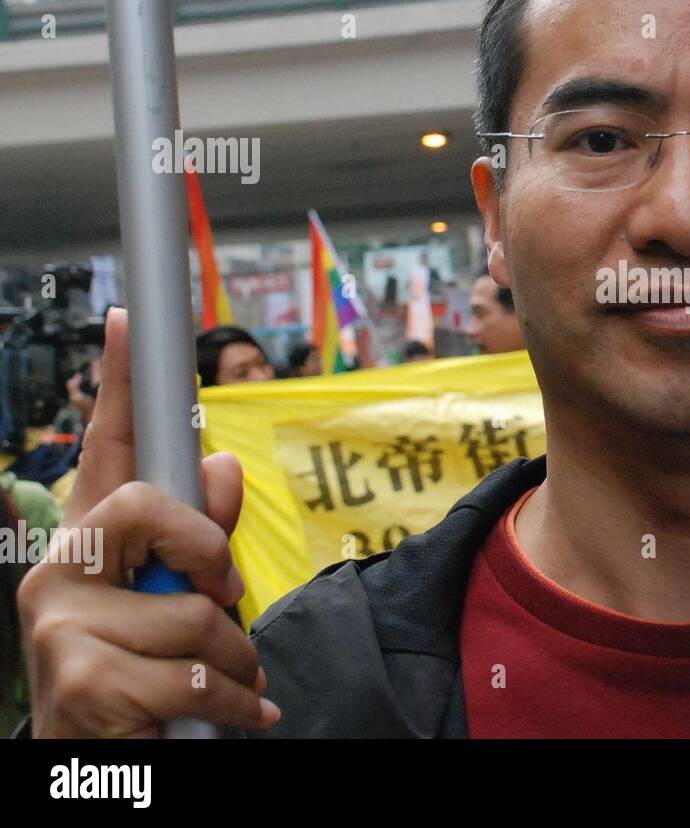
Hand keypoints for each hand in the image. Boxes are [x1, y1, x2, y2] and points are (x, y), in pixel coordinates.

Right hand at [18, 307, 280, 736]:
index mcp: (90, 544)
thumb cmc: (147, 680)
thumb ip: (204, 539)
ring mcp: (59, 621)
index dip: (121, 385)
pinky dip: (235, 701)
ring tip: (220, 681)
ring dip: (234, 657)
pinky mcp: (79, 675)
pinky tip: (228, 715)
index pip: (106, 449)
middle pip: (148, 506)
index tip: (128, 320)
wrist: (99, 766)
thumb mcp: (179, 604)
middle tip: (225, 603)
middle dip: (210, 559)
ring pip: (193, 608)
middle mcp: (58, 569)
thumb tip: (221, 465)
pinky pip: (199, 671)